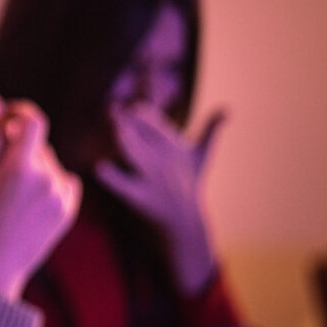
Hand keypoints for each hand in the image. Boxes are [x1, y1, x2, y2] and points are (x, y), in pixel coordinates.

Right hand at [0, 47, 80, 300]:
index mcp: (19, 168)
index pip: (33, 121)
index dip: (21, 113)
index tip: (10, 117)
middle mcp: (47, 179)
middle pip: (38, 145)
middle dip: (20, 148)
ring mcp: (61, 198)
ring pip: (50, 164)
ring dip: (34, 167)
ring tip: (9, 195)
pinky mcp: (67, 213)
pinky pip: (64, 182)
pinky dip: (49, 183)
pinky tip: (27, 201)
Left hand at [94, 103, 225, 293]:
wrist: (185, 220)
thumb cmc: (189, 181)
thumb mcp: (202, 155)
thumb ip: (212, 130)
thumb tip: (228, 108)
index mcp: (173, 147)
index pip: (156, 125)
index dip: (144, 115)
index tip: (132, 106)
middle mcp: (163, 161)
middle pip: (145, 137)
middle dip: (130, 124)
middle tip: (111, 110)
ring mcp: (152, 179)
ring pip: (136, 158)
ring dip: (126, 144)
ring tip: (115, 130)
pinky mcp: (140, 198)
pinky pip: (124, 187)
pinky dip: (113, 178)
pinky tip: (98, 168)